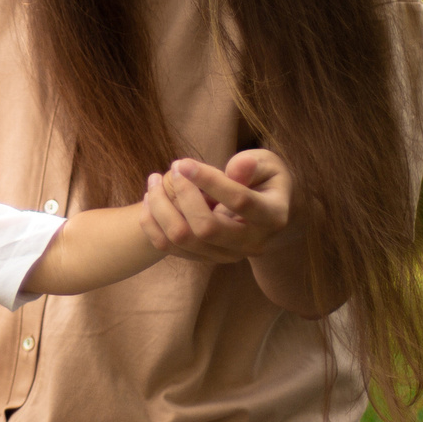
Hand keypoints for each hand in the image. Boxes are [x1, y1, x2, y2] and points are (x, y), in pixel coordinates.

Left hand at [140, 149, 294, 265]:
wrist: (266, 212)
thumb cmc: (265, 180)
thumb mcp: (269, 166)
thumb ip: (253, 166)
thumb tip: (237, 166)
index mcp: (272, 216)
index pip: (239, 201)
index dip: (209, 180)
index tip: (183, 163)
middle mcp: (251, 243)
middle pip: (206, 228)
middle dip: (181, 195)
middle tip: (173, 168)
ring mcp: (227, 255)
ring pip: (183, 239)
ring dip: (161, 208)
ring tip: (154, 181)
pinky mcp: (205, 258)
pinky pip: (169, 248)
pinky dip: (152, 224)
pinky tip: (150, 200)